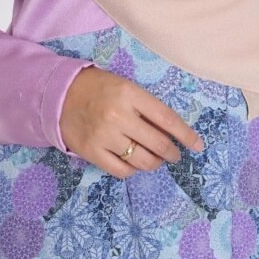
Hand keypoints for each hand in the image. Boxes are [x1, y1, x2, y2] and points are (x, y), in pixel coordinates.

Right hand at [59, 63, 205, 177]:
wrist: (60, 95)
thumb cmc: (99, 88)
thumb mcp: (125, 87)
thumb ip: (146, 107)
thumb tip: (171, 132)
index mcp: (130, 94)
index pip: (167, 118)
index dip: (186, 135)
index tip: (198, 146)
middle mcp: (118, 115)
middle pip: (158, 144)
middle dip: (172, 153)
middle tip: (174, 154)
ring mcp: (104, 136)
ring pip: (142, 161)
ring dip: (155, 163)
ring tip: (155, 159)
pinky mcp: (92, 152)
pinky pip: (122, 171)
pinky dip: (133, 170)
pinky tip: (133, 162)